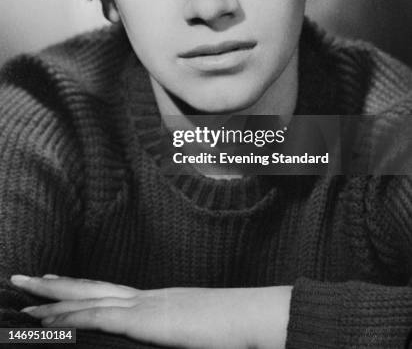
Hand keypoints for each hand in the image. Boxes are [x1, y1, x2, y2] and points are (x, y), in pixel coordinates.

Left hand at [11, 274, 291, 348]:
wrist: (251, 316)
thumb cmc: (231, 329)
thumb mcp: (193, 333)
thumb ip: (170, 332)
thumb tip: (163, 335)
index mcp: (157, 301)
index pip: (110, 291)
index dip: (80, 287)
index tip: (57, 281)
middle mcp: (145, 297)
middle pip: (92, 287)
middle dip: (56, 285)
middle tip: (25, 278)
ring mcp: (144, 305)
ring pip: (89, 296)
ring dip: (53, 297)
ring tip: (25, 292)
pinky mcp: (145, 319)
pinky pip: (99, 316)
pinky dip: (71, 315)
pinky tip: (49, 316)